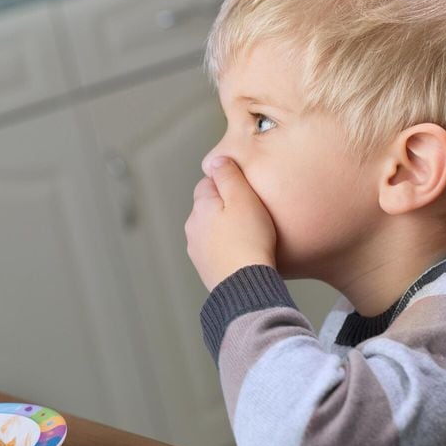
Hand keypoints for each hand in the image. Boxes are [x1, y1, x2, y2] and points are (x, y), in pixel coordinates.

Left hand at [185, 157, 276, 290]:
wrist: (246, 285)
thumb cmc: (250, 240)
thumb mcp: (243, 198)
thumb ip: (228, 176)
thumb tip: (215, 160)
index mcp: (200, 206)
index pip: (208, 183)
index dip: (228, 185)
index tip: (246, 193)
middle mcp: (193, 227)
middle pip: (209, 207)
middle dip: (227, 208)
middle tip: (252, 215)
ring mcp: (197, 250)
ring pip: (212, 230)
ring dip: (226, 229)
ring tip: (251, 236)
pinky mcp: (206, 269)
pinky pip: (216, 250)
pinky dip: (227, 249)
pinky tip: (245, 254)